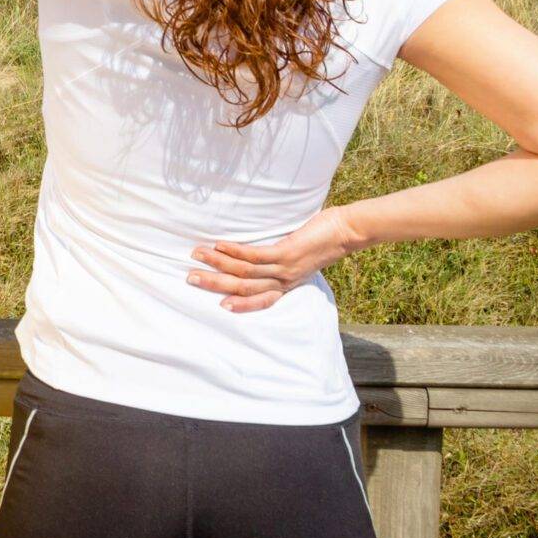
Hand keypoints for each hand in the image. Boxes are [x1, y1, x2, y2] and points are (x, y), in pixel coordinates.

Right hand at [186, 206, 368, 311]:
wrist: (346, 232)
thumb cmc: (321, 241)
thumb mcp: (299, 258)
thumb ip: (280, 261)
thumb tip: (258, 254)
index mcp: (286, 285)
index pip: (259, 300)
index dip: (239, 304)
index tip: (218, 306)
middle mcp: (284, 281)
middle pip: (243, 287)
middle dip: (215, 283)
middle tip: (191, 279)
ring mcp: (285, 268)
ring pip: (245, 272)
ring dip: (218, 263)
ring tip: (197, 255)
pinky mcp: (286, 252)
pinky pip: (255, 255)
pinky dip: (235, 251)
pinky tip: (220, 245)